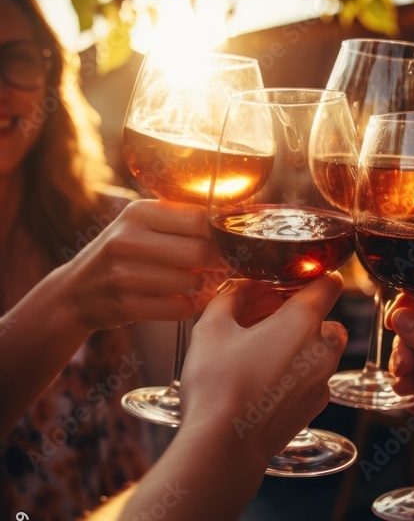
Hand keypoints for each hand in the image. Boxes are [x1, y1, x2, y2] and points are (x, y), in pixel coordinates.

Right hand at [60, 200, 222, 332]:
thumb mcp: (140, 224)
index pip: (199, 217)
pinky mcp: (125, 306)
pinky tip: (182, 299)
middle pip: (200, 252)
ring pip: (192, 283)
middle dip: (216, 263)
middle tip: (218, 266)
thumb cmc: (121, 255)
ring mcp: (123, 275)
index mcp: (138, 212)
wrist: (76, 292)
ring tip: (195, 282)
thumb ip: (178, 219)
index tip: (226, 241)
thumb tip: (231, 219)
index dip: (220, 233)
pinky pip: (179, 308)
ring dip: (201, 287)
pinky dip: (188, 306)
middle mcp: (127, 240)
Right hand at [179, 275, 347, 469]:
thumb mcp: (212, 327)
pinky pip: (311, 377)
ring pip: (318, 349)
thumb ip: (231, 297)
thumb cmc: (218, 384)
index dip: (309, 277)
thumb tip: (241, 288)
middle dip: (298, 314)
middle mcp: (323, 349)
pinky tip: (261, 380)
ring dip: (297, 344)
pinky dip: (294, 372)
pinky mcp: (314, 407)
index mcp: (303, 321)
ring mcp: (322, 381)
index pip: (328, 282)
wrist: (224, 447)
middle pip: (324, 318)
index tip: (285, 281)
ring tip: (257, 351)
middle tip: (261, 318)